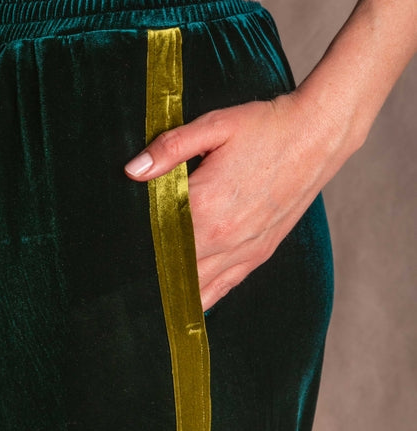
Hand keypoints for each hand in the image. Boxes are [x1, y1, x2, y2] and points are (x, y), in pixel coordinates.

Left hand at [125, 92, 348, 310]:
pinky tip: (184, 304)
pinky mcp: (260, 253)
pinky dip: (202, 297)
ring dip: (170, 291)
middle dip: (147, 272)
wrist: (317, 135)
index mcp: (204, 205)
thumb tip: (132, 170)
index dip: (131, 246)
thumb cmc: (264, 127)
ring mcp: (243, 249)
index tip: (112, 251)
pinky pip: (224, 288)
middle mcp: (222, 237)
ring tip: (144, 298)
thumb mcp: (214, 127)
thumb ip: (170, 148)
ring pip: (196, 288)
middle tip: (119, 279)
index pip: (154, 238)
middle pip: (171, 269)